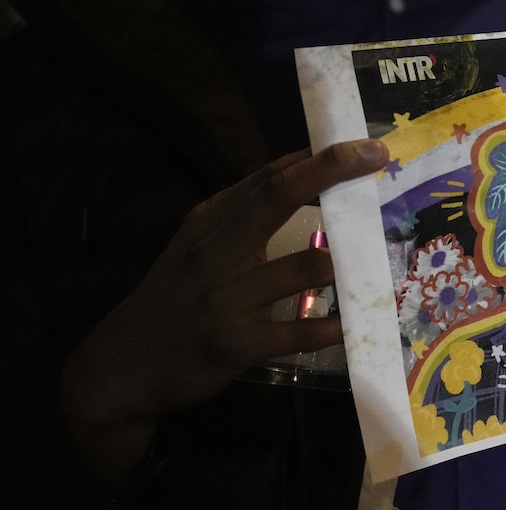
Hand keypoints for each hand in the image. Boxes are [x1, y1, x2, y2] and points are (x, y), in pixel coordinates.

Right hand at [59, 140, 388, 480]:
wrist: (124, 365)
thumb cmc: (174, 299)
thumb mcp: (197, 247)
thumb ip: (242, 215)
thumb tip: (299, 173)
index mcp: (210, 222)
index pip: (267, 178)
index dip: (316, 158)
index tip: (359, 144)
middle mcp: (217, 251)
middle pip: (278, 197)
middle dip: (331, 172)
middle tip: (376, 156)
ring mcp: (227, 298)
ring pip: (305, 267)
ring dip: (346, 264)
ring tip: (375, 265)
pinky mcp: (237, 343)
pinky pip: (300, 332)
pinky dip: (332, 328)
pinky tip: (352, 326)